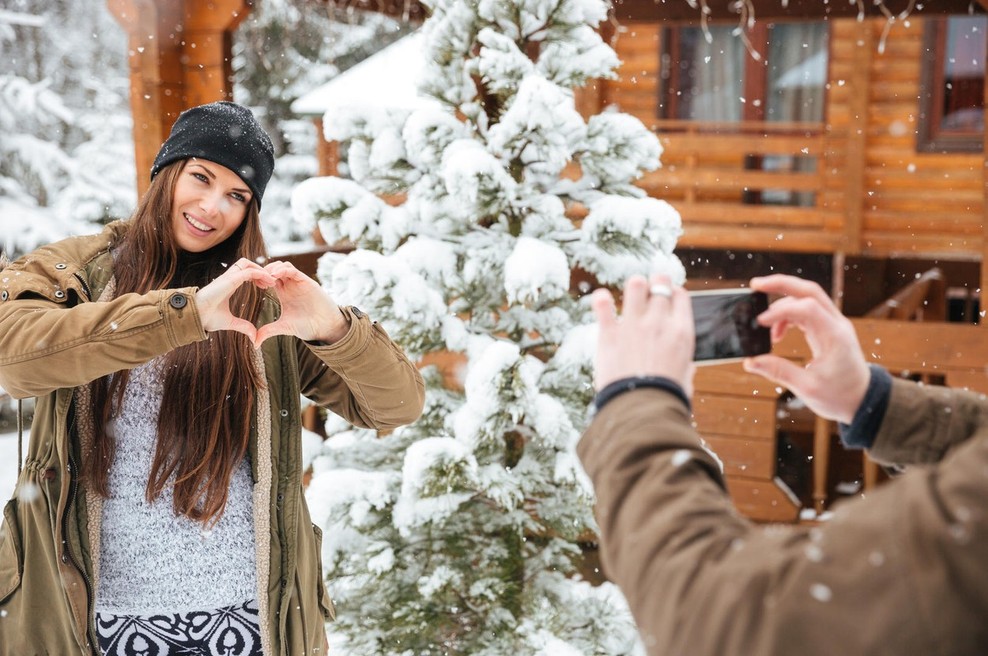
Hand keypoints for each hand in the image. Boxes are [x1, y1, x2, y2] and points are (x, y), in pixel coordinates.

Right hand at [195, 258, 275, 341]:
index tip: (266, 287)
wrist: (194, 317)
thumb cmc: (206, 318)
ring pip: (247, 263)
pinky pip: (248, 271)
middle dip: (260, 270)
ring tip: (271, 280)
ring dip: (261, 269)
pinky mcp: (229, 280)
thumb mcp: (230, 322)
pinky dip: (260, 273)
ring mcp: (228, 277)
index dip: (257, 276)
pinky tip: (267, 282)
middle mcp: (228, 278)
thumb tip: (254, 336)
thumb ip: (243, 327)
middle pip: (246, 264)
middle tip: (271, 282)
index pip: (244, 273)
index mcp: (228, 285)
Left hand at [254, 260, 348, 347]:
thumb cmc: (307, 326)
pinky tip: (275, 276)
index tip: (253, 284)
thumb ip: (269, 331)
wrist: (325, 328)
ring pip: (283, 265)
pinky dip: (283, 270)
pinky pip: (293, 270)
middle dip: (264, 270)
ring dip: (272, 268)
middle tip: (257, 278)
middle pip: (274, 268)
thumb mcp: (284, 327)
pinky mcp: (307, 282)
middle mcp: (291, 286)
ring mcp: (299, 283)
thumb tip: (255, 343)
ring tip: (266, 278)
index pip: (269, 277)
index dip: (260, 277)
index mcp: (284, 293)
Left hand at [592, 274, 695, 396]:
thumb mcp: (685, 380)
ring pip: (635, 285)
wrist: (642, 409)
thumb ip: (685, 369)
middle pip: (659, 284)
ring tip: (630, 294)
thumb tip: (688, 370)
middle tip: (648, 289)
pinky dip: (601, 300)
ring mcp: (634, 325)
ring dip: (633, 286)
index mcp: (681, 332)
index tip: (667, 295)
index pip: (680, 295)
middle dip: (655, 283)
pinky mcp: (609, 334)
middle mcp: (659, 322)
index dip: (673, 291)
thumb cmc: (666, 398)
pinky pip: (603, 305)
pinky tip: (601, 300)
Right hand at [742, 274, 869, 424]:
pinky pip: (807, 310)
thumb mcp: (807, 388)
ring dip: (782, 300)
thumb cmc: (839, 396)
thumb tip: (750, 361)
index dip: (781, 311)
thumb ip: (778, 371)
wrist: (863, 401)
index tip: (759, 322)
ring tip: (762, 320)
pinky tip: (776, 333)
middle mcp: (836, 324)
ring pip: (807, 297)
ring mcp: (833, 324)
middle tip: (755, 285)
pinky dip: (788, 315)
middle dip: (781, 284)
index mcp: (835, 337)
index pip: (807, 308)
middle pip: (809, 291)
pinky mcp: (828, 328)